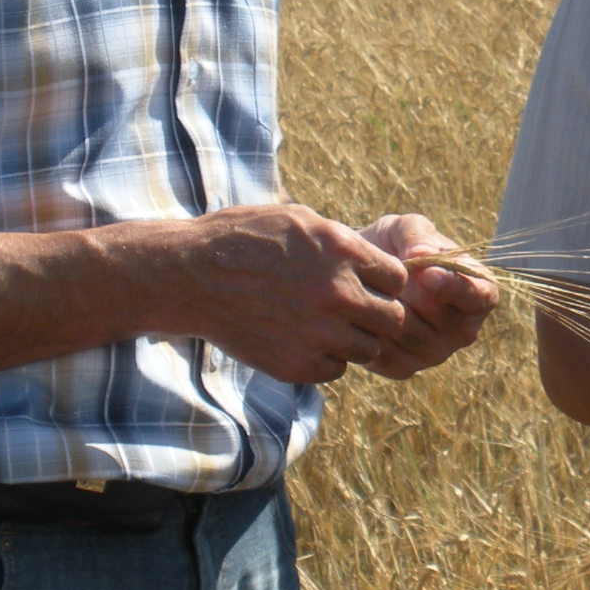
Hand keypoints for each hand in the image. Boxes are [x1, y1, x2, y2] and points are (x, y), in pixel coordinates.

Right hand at [175, 204, 410, 385]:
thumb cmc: (243, 239)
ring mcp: (318, 333)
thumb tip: (375, 262)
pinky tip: (305, 340)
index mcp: (343, 251)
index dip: (385, 282)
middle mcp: (337, 294)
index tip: (368, 283)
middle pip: (393, 318)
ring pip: (368, 349)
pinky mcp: (297, 365)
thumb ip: (343, 242)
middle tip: (356, 311)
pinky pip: (335, 370)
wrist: (190, 277)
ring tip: (328, 326)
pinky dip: (326, 359)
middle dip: (379, 314)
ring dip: (355, 340)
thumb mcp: (299, 220)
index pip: (398, 278)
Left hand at [360, 214, 502, 379]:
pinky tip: (359, 314)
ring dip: (390, 315)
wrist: (354, 274)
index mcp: (479, 291)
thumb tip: (422, 255)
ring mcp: (436, 352)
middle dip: (413, 299)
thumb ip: (416, 234)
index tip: (428, 274)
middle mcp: (464, 328)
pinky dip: (372, 335)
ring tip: (370, 291)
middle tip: (386, 280)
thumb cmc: (390, 245)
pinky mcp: (405, 368)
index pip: (480, 297)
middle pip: (445, 323)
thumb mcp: (403, 227)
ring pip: (415, 340)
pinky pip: (390, 357)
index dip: (456, 288)